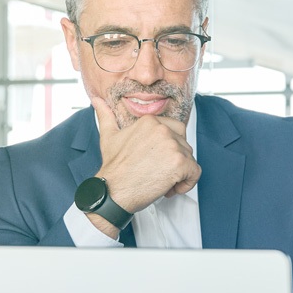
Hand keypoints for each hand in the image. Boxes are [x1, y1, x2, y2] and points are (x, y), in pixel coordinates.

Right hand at [91, 96, 200, 215]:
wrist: (113, 191)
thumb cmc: (113, 168)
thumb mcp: (108, 136)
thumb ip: (106, 116)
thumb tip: (97, 100)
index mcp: (150, 121)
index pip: (175, 130)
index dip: (168, 148)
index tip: (155, 161)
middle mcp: (163, 130)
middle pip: (183, 145)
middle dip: (174, 161)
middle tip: (156, 172)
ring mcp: (172, 146)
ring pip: (189, 159)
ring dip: (179, 173)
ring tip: (160, 181)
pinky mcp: (180, 163)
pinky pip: (195, 173)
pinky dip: (186, 184)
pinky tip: (169, 189)